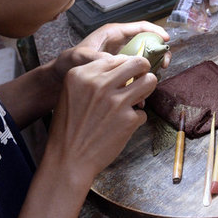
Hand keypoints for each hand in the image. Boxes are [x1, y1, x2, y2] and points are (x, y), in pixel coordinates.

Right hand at [43, 54, 154, 186]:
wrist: (68, 160)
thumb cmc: (69, 127)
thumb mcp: (71, 93)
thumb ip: (93, 78)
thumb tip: (124, 66)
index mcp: (82, 74)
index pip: (117, 58)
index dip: (125, 66)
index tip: (126, 74)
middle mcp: (99, 84)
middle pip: (138, 63)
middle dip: (144, 69)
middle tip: (142, 78)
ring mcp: (116, 101)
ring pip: (149, 81)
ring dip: (147, 89)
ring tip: (138, 97)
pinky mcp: (128, 119)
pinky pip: (143, 111)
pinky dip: (135, 119)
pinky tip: (122, 127)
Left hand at [50, 22, 169, 82]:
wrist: (60, 77)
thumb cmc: (68, 61)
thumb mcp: (80, 56)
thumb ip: (96, 57)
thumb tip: (114, 61)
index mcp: (113, 34)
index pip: (140, 27)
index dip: (155, 31)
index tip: (165, 39)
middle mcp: (121, 43)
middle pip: (148, 43)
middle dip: (159, 52)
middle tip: (165, 63)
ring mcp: (122, 57)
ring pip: (144, 59)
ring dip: (152, 69)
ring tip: (153, 80)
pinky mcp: (121, 70)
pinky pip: (136, 73)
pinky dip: (141, 81)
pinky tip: (141, 93)